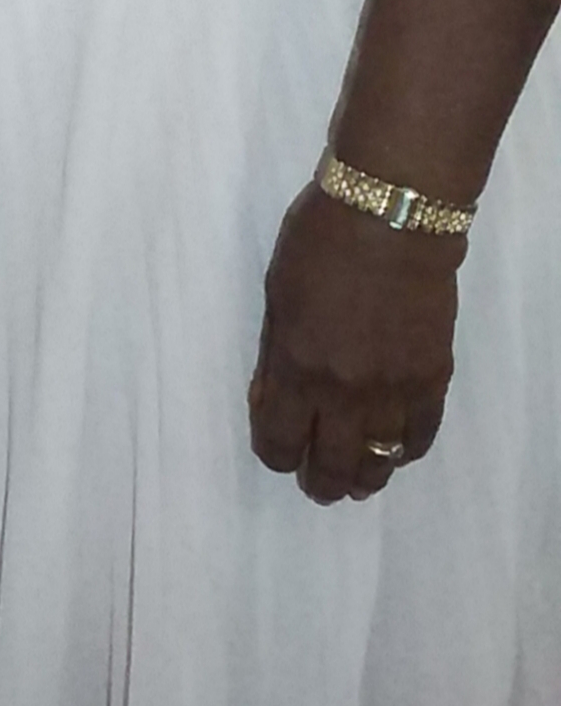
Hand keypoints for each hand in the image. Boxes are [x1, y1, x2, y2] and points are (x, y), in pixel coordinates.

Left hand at [246, 186, 462, 502]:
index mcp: (295, 366)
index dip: (274, 454)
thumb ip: (276, 354)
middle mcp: (344, 390)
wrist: (391, 220)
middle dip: (318, 481)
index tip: (276, 453)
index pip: (278, 438)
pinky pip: (419, 438)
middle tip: (317, 485)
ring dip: (363, 476)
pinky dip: (404, 451)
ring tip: (355, 480)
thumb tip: (274, 398)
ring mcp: (393, 389)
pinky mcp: (432, 380)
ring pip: (378, 462)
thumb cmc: (317, 243)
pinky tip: (393, 450)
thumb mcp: (274, 297)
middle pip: (329, 463)